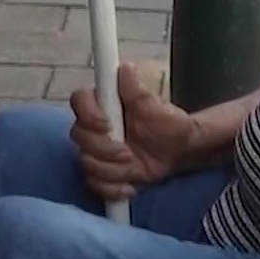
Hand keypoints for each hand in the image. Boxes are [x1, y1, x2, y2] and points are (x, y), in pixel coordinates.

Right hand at [70, 63, 204, 201]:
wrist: (180, 150)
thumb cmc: (169, 123)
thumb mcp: (157, 107)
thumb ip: (138, 90)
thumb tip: (126, 69)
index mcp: (104, 103)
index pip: (79, 100)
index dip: (89, 115)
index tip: (108, 124)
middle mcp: (95, 125)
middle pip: (79, 137)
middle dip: (104, 149)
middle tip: (129, 153)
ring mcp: (96, 149)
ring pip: (86, 163)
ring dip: (112, 170)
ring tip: (134, 167)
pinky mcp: (102, 171)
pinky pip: (94, 184)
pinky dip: (113, 189)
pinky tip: (131, 186)